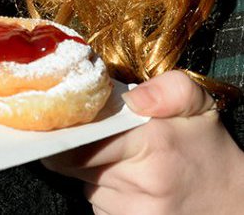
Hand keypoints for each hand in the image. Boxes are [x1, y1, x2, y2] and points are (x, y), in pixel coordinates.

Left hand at [42, 70, 243, 213]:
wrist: (234, 201)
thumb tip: (132, 98)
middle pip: (73, 162)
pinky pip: (97, 204)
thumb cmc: (207, 149)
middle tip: (92, 135)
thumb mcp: (197, 105)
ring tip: (120, 160)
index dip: (66, 130)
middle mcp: (142, 183)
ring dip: (90, 170)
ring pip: (84, 183)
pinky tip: (126, 182)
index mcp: (153, 145)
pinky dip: (103, 191)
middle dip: (74, 146)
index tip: (64, 120)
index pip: (80, 141)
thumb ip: (167, 89)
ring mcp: (136, 212)